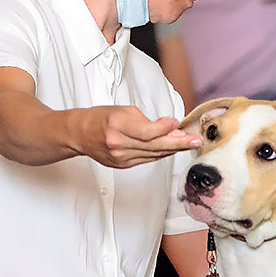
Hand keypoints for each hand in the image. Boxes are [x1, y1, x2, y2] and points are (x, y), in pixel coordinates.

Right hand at [77, 104, 202, 168]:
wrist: (79, 133)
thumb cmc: (100, 118)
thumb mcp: (122, 110)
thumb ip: (146, 120)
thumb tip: (170, 128)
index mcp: (116, 126)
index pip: (146, 131)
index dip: (164, 128)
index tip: (177, 122)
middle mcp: (118, 144)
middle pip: (153, 146)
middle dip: (178, 143)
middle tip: (196, 140)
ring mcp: (120, 158)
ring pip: (153, 155)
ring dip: (172, 148)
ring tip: (189, 142)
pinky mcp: (122, 165)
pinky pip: (146, 159)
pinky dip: (160, 153)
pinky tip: (171, 148)